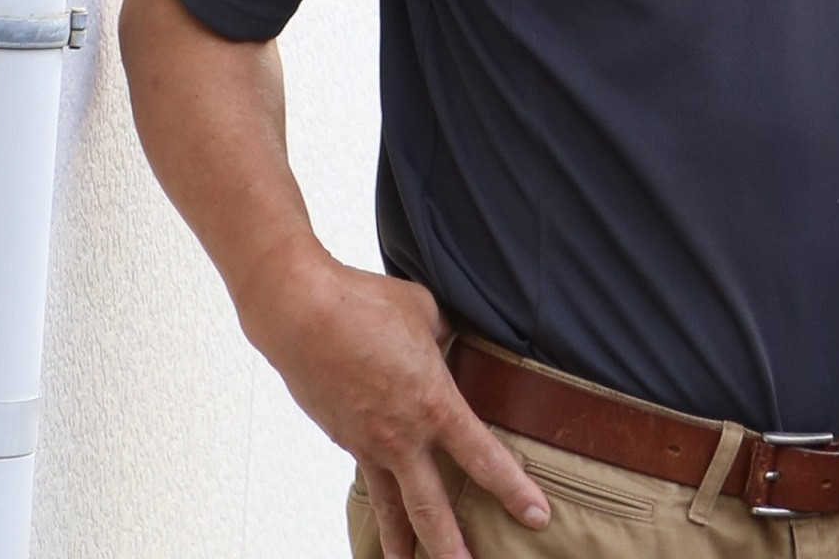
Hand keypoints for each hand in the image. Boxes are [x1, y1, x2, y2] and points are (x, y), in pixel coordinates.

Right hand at [246, 257, 549, 558]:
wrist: (302, 316)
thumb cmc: (365, 304)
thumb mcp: (425, 312)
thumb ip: (446, 336)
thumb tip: (451, 342)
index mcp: (433, 402)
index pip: (483, 457)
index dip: (513, 490)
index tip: (536, 516)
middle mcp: (402, 436)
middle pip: (433, 507)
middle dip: (453, 548)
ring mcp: (369, 443)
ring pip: (392, 507)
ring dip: (403, 544)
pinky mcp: (344, 439)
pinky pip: (368, 475)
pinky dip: (376, 495)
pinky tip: (382, 507)